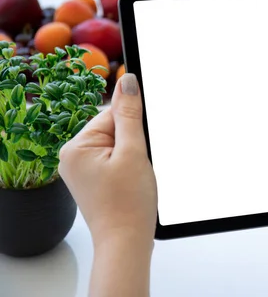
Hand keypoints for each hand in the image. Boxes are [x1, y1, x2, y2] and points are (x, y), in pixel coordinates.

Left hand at [59, 74, 156, 246]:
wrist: (126, 242)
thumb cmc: (128, 204)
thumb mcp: (133, 152)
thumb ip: (130, 114)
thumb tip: (127, 80)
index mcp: (75, 147)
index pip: (112, 114)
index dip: (134, 129)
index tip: (140, 149)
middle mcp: (72, 156)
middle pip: (113, 129)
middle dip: (133, 144)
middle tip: (136, 169)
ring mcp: (81, 169)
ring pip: (117, 144)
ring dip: (132, 155)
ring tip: (133, 179)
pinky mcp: (93, 179)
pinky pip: (114, 158)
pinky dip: (128, 166)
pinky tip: (131, 182)